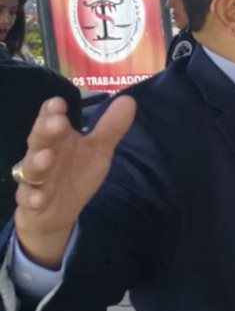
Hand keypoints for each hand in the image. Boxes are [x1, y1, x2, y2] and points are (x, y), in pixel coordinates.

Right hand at [14, 96, 135, 266]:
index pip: (50, 118)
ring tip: (47, 157)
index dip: (52, 110)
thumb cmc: (76, 173)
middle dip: (46, 130)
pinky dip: (34, 197)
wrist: (59, 211)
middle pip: (39, 138)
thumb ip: (111, 128)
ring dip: (37, 162)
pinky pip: (29, 197)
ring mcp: (35, 177)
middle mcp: (43, 153)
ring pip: (31, 167)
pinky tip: (39, 197)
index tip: (60, 102)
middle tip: (58, 123)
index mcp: (58, 138)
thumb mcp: (98, 151)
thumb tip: (129, 100)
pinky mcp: (31, 200)